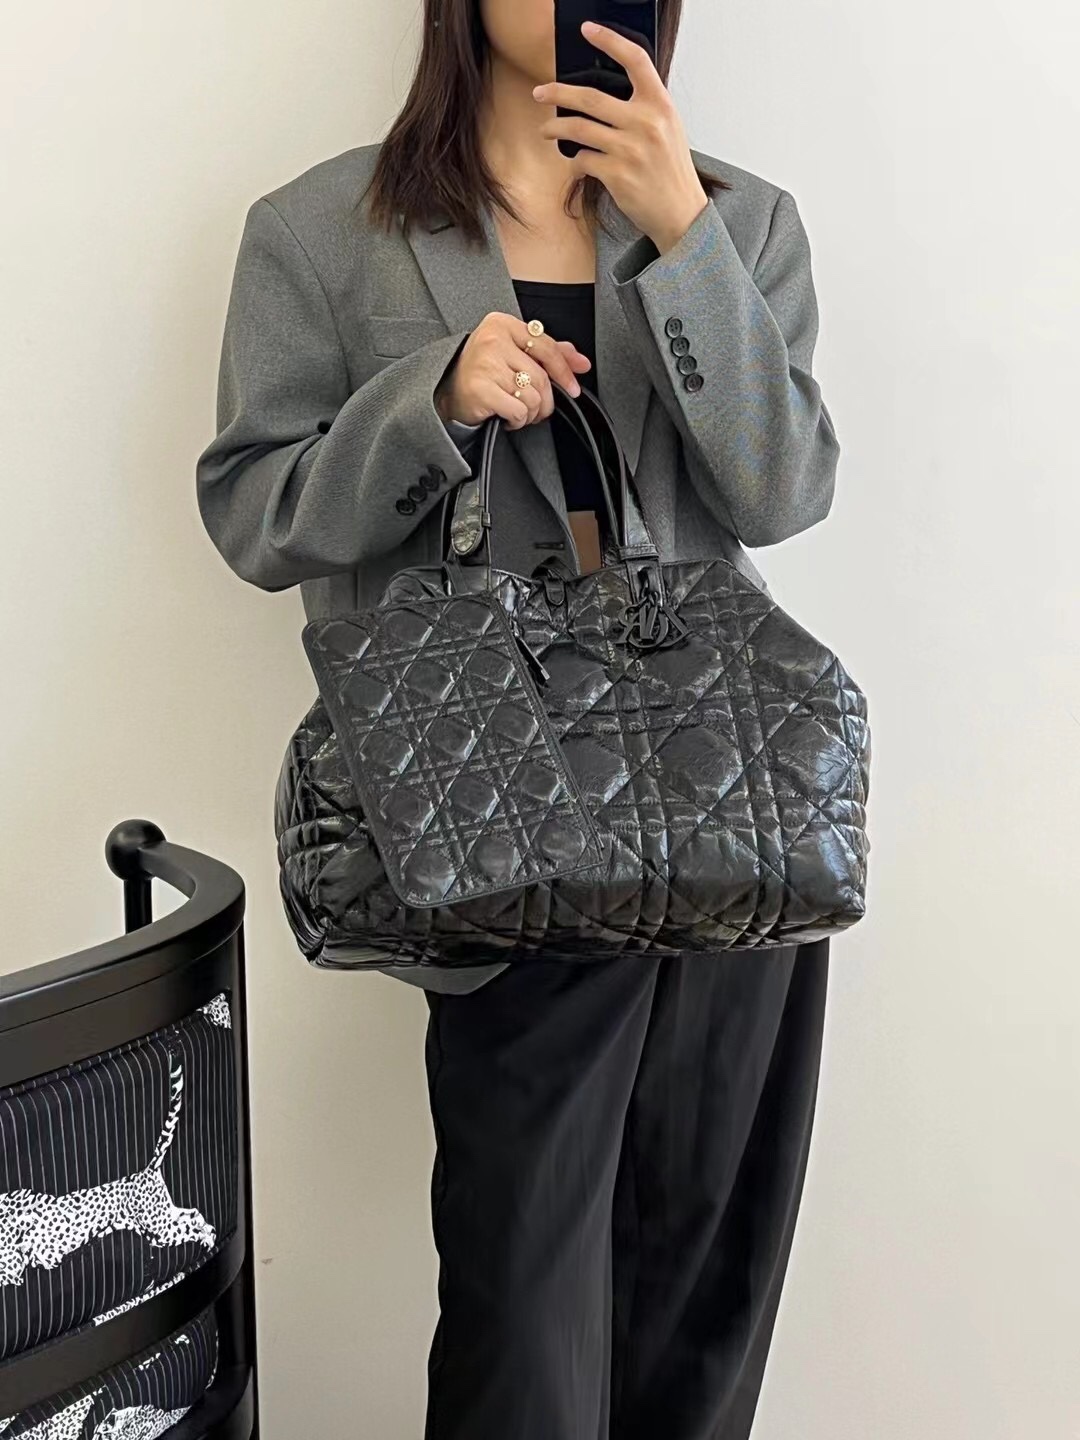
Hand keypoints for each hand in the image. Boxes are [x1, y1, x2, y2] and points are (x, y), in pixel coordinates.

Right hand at [435, 311, 592, 430]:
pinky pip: (518, 410)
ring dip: (530, 413)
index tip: (573, 387)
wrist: (446, 392)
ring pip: (532, 396)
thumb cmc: (482, 372)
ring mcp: (485, 363)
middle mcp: (493, 339)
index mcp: (502, 324)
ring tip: (517, 410)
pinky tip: (507, 417)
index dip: (564, 370)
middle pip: (542, 376)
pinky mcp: (480, 388)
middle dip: (545, 401)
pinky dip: (517, 420)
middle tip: (537, 409)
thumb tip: (581, 362)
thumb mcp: (514, 354)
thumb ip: (548, 353)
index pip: (547, 347)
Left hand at [532, 22, 709, 252]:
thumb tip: (608, 92)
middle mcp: (646, 123)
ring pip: (579, 129)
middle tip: (540, 92)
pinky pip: (583, 161)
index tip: (588, 30)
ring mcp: (630, 150)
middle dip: (558, 92)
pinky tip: (577, 165)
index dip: (610, 40)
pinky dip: (575, 163)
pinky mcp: (617, 175)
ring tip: (547, 130)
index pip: (636, 60)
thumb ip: (644, 108)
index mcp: (660, 105)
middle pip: (590, 97)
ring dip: (556, 128)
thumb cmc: (671, 170)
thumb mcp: (669, 129)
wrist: (680, 213)